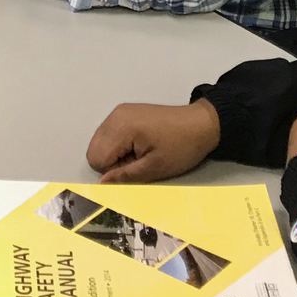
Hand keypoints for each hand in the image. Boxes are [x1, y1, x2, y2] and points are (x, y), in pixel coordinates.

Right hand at [87, 100, 221, 183]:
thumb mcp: (154, 168)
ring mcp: (119, 112)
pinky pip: (109, 133)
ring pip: (100, 142)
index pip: (96, 158)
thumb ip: (125, 176)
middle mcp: (115, 116)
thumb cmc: (181, 147)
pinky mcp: (125, 112)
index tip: (135, 168)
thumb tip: (101, 184)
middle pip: (95, 149)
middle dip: (112, 161)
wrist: (201, 124)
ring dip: (115, 153)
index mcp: (121, 127)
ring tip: (140, 153)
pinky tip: (139, 145)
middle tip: (138, 162)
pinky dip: (119, 144)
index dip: (113, 170)